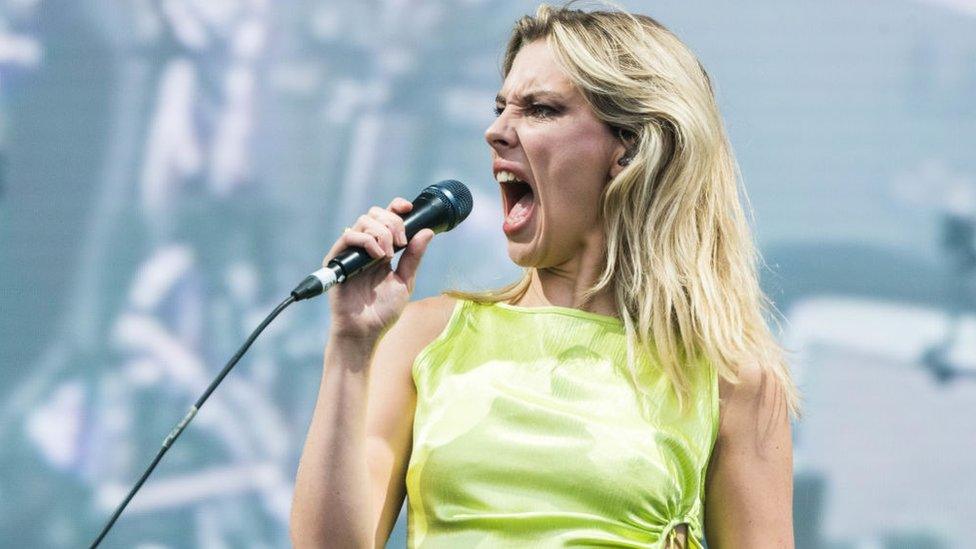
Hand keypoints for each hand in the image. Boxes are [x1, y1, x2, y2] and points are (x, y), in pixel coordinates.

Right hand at [324, 197, 434, 342]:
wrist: (365, 331)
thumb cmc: (383, 311)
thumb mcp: (405, 281)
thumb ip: (414, 257)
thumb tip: (427, 232)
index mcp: (382, 249)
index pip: (386, 217)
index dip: (396, 207)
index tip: (408, 208)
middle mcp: (365, 247)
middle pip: (375, 214)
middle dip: (393, 222)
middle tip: (401, 243)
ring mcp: (351, 252)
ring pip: (364, 221)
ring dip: (382, 233)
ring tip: (389, 255)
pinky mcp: (337, 259)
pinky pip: (348, 236)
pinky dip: (366, 240)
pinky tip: (377, 257)